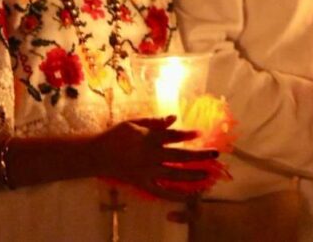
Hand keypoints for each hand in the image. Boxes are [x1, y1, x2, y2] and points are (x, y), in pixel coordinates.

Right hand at [92, 116, 219, 200]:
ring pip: (174, 174)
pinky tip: (188, 195)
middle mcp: (151, 156)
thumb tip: (174, 118)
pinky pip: (161, 193)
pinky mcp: (143, 184)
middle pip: (180, 156)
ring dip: (192, 175)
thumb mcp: (134, 122)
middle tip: (215, 154)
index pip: (173, 136)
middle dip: (199, 155)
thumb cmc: (116, 135)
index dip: (188, 134)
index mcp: (148, 139)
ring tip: (207, 175)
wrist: (96, 155)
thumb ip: (154, 121)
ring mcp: (147, 172)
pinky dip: (175, 195)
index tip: (200, 132)